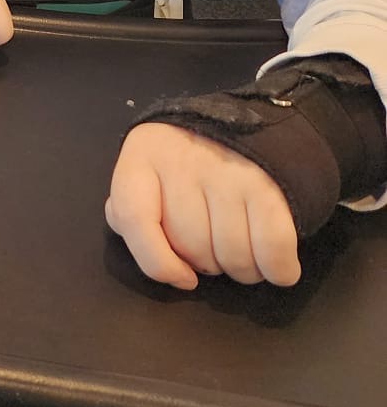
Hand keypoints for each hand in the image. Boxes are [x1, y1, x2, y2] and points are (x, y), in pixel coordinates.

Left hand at [105, 123, 300, 289]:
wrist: (253, 128)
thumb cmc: (191, 162)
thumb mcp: (150, 171)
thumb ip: (133, 205)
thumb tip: (128, 231)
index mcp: (144, 156)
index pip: (134, 218)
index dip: (156, 261)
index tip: (183, 277)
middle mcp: (184, 160)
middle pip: (193, 247)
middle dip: (208, 265)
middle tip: (218, 249)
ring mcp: (228, 170)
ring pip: (233, 256)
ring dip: (244, 271)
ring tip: (245, 253)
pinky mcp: (268, 184)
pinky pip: (273, 249)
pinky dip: (279, 270)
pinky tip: (278, 267)